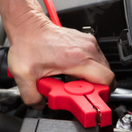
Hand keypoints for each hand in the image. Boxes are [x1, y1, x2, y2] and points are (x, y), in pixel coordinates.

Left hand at [0, 0, 114, 104]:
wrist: (28, 25)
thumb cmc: (28, 43)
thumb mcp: (25, 76)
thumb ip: (32, 97)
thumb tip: (40, 106)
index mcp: (76, 58)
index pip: (107, 79)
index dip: (103, 94)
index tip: (91, 100)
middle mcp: (86, 49)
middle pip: (107, 75)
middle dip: (97, 88)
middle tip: (80, 92)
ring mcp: (88, 43)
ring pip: (102, 67)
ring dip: (92, 78)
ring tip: (74, 81)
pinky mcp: (86, 40)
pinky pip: (96, 59)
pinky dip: (88, 68)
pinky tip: (72, 71)